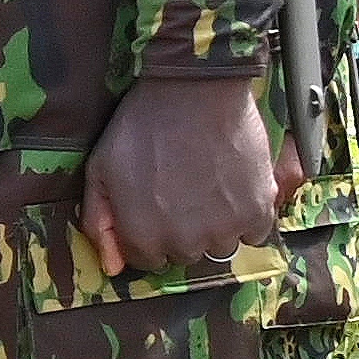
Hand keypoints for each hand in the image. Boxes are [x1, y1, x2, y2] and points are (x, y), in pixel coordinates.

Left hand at [80, 72, 277, 276]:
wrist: (194, 91)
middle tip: (183, 191)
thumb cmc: (141, 127)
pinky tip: (235, 189)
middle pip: (185, 254)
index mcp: (144, 237)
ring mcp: (225, 229)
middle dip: (182, 231)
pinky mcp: (258, 211)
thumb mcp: (100, 171)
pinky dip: (248, 218)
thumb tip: (112, 267)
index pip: (148, 261)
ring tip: (209, 187)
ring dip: (216, 226)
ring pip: (221, 246)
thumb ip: (100, 222)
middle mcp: (185, 243)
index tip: (156, 208)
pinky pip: (255, 234)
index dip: (150, 234)